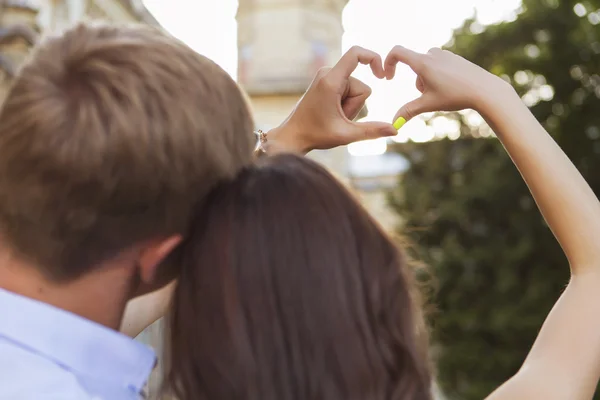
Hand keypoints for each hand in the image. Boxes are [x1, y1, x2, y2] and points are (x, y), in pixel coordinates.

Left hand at [268, 46, 397, 153]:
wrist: (292, 136)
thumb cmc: (315, 135)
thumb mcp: (346, 135)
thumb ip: (372, 131)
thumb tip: (396, 130)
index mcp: (331, 81)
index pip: (355, 54)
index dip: (373, 58)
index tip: (382, 74)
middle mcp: (327, 74)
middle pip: (360, 86)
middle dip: (355, 105)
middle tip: (337, 118)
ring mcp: (326, 77)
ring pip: (355, 90)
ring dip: (349, 107)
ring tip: (332, 117)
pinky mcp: (326, 82)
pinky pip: (347, 90)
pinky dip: (345, 104)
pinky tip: (332, 113)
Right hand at [384, 46, 511, 121]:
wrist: (484, 90)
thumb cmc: (455, 96)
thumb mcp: (428, 105)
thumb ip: (408, 112)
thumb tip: (393, 124)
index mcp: (423, 62)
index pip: (397, 52)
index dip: (387, 62)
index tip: (388, 76)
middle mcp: (432, 54)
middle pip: (414, 66)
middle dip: (418, 82)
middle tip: (431, 95)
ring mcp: (444, 54)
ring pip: (426, 67)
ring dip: (427, 80)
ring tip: (443, 92)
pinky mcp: (454, 57)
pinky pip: (438, 65)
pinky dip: (438, 77)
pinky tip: (453, 87)